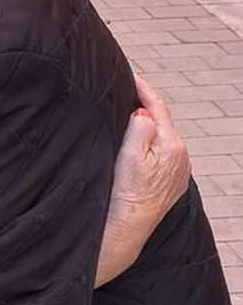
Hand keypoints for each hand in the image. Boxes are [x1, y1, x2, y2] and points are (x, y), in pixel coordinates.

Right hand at [94, 74, 190, 286]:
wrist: (128, 228)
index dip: (144, 90)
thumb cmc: (124, 194)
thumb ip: (139, 129)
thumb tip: (142, 112)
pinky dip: (151, 143)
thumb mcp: (128, 156)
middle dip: (146, 107)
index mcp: (171, 146)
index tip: (131, 76)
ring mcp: (179, 171)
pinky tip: (139, 145)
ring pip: (163, 139)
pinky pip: (163, 154)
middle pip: (162, 122)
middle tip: (127, 92)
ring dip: (149, 126)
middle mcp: (181, 157)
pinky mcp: (173, 182)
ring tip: (130, 116)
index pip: (157, 109)